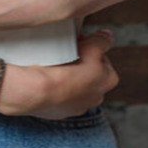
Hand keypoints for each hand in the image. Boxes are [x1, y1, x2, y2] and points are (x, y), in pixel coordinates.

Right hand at [0, 30, 119, 119]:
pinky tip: (46, 76)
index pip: (104, 60)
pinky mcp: (58, 111)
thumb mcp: (91, 47)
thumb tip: (107, 36)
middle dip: (80, 63)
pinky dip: (53, 86)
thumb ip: (102, 41)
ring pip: (73, 85)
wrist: (40, 91)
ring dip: (66, 75)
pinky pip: (57, 95)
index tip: (80, 43)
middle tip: (68, 51)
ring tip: (54, 63)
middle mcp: (96, 97)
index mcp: (108, 81)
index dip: (91, 49)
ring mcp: (76, 106)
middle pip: (89, 74)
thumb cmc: (68, 71)